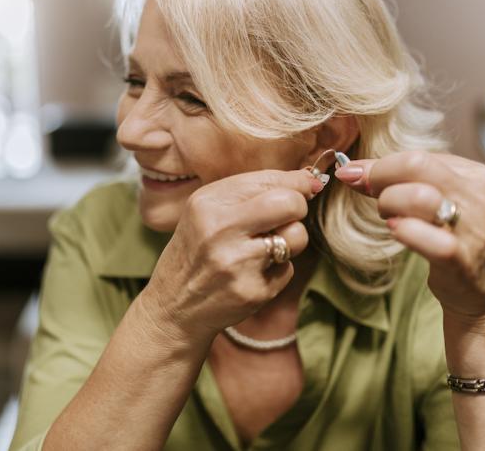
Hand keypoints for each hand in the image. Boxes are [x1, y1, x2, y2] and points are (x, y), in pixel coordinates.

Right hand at [139, 169, 322, 345]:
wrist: (173, 307)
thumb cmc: (196, 251)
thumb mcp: (206, 211)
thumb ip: (251, 192)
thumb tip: (311, 180)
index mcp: (207, 203)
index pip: (269, 179)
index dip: (297, 183)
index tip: (306, 187)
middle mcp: (220, 230)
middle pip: (290, 203)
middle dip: (298, 207)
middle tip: (285, 217)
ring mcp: (237, 263)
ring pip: (297, 236)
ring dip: (289, 241)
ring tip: (263, 248)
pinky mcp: (252, 291)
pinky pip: (288, 269)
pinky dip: (276, 271)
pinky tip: (251, 275)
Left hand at [334, 151, 484, 324]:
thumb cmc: (457, 240)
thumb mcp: (440, 201)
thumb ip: (403, 181)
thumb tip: (351, 170)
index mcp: (474, 174)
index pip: (416, 155)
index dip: (380, 166)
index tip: (358, 178)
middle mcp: (478, 196)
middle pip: (415, 165)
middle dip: (380, 178)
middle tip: (372, 197)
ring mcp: (472, 227)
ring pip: (416, 196)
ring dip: (389, 205)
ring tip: (390, 219)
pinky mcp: (462, 259)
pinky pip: (423, 236)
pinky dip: (402, 231)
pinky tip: (398, 233)